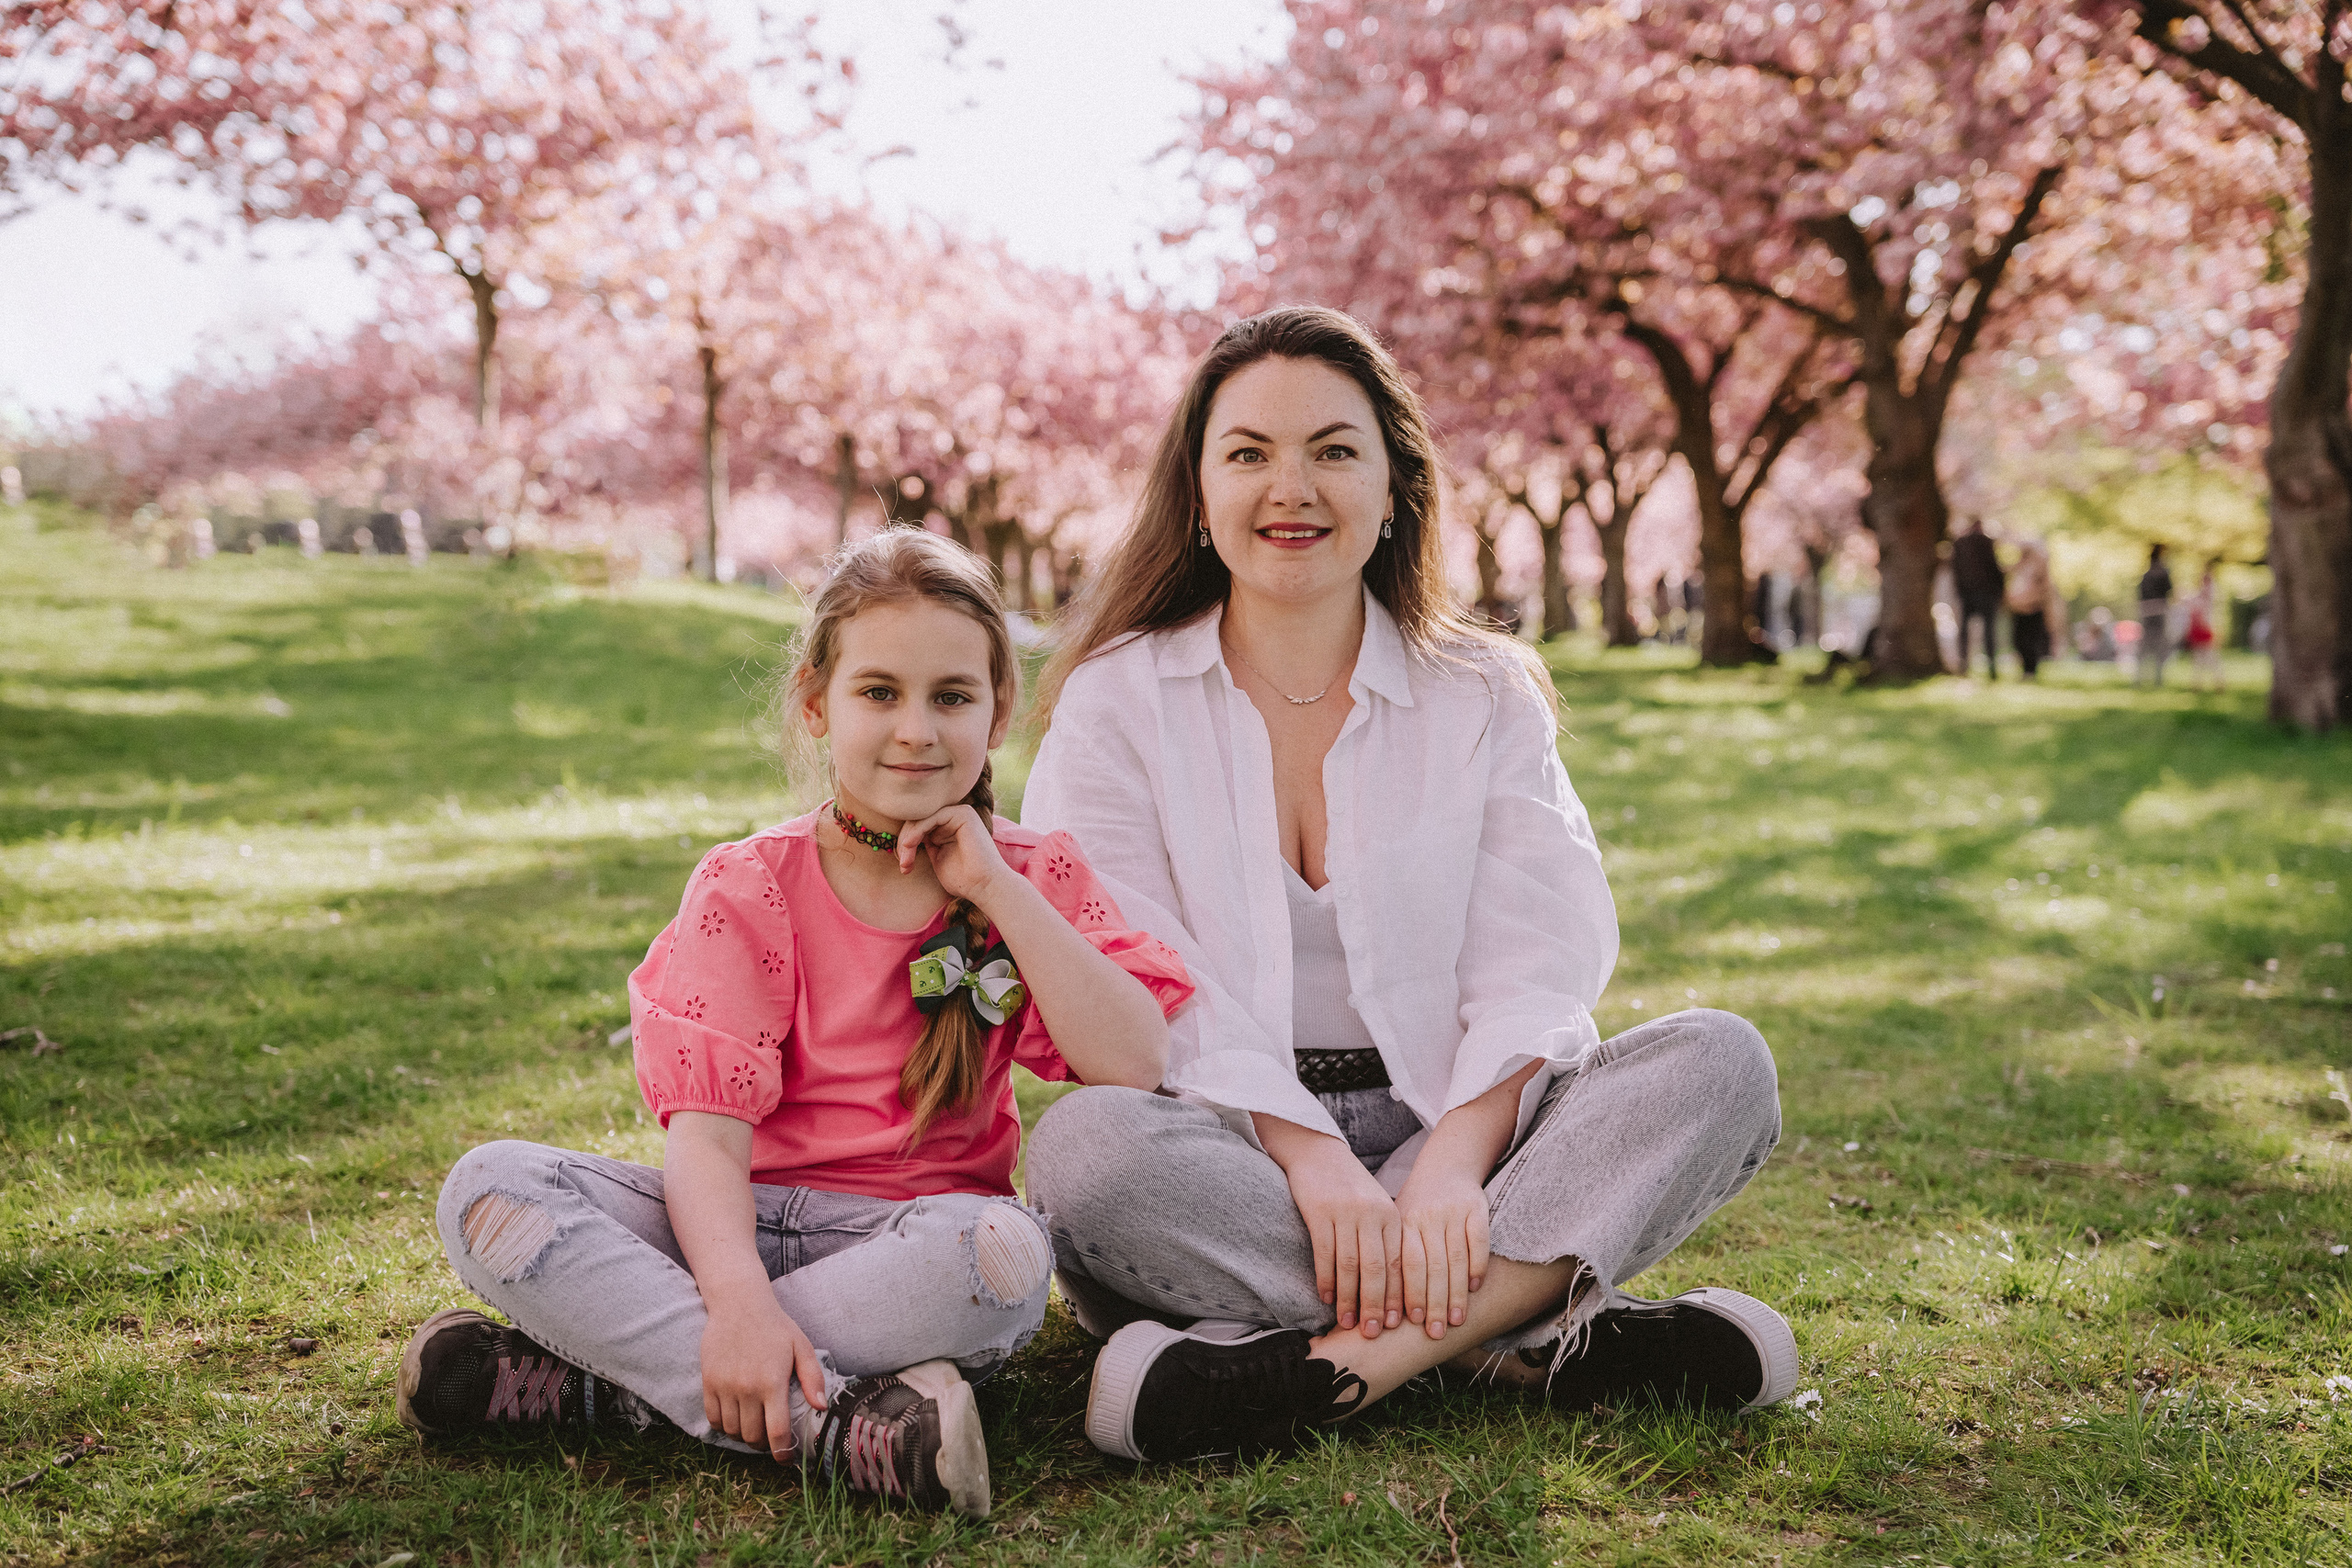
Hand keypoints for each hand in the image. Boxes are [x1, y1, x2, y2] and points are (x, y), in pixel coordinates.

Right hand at [699, 1295, 827, 1460]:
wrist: (738, 1304)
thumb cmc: (775, 1326)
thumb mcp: (801, 1347)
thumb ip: (813, 1377)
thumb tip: (821, 1406)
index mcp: (772, 1382)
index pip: (776, 1431)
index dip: (782, 1453)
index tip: (786, 1460)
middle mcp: (747, 1388)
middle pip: (752, 1436)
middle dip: (763, 1445)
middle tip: (770, 1438)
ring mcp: (725, 1386)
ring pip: (732, 1431)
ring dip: (743, 1436)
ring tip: (753, 1427)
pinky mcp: (708, 1382)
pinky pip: (713, 1418)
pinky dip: (723, 1426)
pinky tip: (734, 1418)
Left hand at [895, 803, 1012, 904]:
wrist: (985, 887)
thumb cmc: (964, 879)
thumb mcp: (937, 858)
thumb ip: (925, 843)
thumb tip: (904, 837)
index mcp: (950, 825)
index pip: (919, 825)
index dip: (905, 843)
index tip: (903, 864)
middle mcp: (955, 815)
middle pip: (918, 820)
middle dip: (904, 842)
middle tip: (903, 864)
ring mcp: (960, 812)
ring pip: (921, 818)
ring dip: (907, 840)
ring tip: (906, 861)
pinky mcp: (963, 814)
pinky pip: (930, 817)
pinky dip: (916, 832)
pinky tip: (909, 847)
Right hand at [1278, 1133, 1403, 1336]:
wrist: (1318, 1153)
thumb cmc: (1350, 1188)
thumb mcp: (1376, 1208)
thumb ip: (1385, 1241)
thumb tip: (1391, 1289)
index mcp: (1391, 1216)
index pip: (1399, 1264)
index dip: (1397, 1296)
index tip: (1395, 1324)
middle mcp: (1372, 1215)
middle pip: (1377, 1269)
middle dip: (1375, 1304)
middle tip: (1371, 1332)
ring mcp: (1346, 1213)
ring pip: (1350, 1265)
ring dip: (1349, 1298)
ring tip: (1346, 1323)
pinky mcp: (1320, 1212)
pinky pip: (1324, 1253)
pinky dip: (1326, 1279)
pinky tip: (1326, 1298)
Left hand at [1393, 1168, 1491, 1339]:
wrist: (1446, 1166)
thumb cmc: (1417, 1205)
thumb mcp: (1398, 1222)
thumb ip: (1393, 1256)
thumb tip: (1379, 1303)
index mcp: (1404, 1222)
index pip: (1407, 1264)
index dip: (1410, 1293)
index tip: (1412, 1322)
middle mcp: (1427, 1216)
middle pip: (1432, 1267)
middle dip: (1433, 1303)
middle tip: (1435, 1333)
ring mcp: (1453, 1212)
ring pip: (1456, 1259)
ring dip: (1456, 1294)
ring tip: (1455, 1321)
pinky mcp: (1477, 1209)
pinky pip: (1479, 1242)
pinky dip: (1478, 1267)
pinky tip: (1475, 1289)